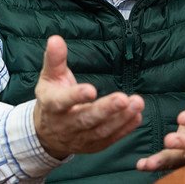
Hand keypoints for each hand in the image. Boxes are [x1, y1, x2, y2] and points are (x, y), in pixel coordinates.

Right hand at [33, 35, 144, 159]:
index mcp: (52, 105)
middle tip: (123, 99)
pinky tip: (137, 116)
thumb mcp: (49, 77)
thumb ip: (55, 59)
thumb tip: (55, 39)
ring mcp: (80, 138)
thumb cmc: (52, 96)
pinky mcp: (93, 146)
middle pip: (86, 119)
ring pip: (101, 131)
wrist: (47, 133)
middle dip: (105, 110)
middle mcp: (65, 125)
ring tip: (137, 103)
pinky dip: (124, 129)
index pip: (62, 102)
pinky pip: (110, 138)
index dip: (76, 97)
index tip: (91, 89)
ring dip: (121, 118)